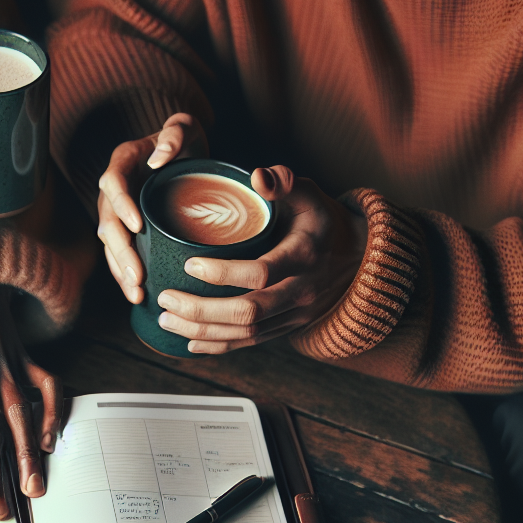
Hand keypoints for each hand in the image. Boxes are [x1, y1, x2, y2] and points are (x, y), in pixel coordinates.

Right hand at [97, 113, 208, 303]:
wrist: (184, 153)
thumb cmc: (184, 139)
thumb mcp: (183, 128)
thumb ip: (173, 135)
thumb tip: (158, 159)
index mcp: (123, 162)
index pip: (112, 183)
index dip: (121, 205)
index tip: (137, 226)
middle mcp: (113, 188)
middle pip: (107, 221)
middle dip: (120, 251)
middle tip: (136, 275)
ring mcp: (117, 210)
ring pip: (109, 243)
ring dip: (119, 269)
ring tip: (135, 292)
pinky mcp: (126, 228)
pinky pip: (118, 253)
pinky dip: (124, 274)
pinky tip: (136, 294)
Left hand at [157, 166, 367, 351]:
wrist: (357, 258)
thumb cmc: (319, 219)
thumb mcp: (307, 193)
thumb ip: (283, 180)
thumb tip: (257, 176)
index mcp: (304, 255)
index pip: (261, 273)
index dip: (222, 273)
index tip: (187, 264)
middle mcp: (301, 291)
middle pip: (248, 312)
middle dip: (201, 310)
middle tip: (165, 298)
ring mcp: (296, 314)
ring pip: (247, 334)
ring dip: (203, 331)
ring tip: (166, 319)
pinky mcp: (288, 327)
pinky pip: (253, 343)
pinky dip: (220, 346)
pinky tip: (190, 342)